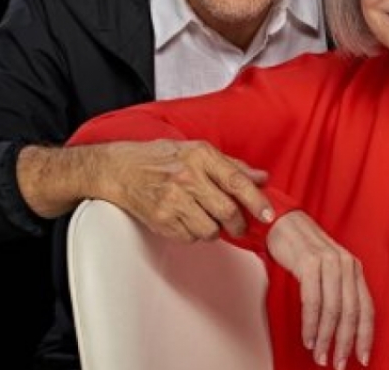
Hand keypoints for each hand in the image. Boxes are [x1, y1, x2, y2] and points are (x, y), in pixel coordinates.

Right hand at [94, 139, 272, 241]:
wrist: (120, 170)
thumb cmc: (160, 158)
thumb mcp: (197, 151)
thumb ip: (231, 166)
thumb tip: (261, 178)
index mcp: (200, 156)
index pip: (236, 181)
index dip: (256, 201)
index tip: (268, 215)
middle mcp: (187, 177)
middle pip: (227, 211)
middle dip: (238, 223)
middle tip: (238, 225)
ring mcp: (173, 200)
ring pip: (210, 230)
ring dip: (214, 229)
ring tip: (204, 217)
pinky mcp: (162, 220)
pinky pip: (190, 237)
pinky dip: (193, 233)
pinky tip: (185, 218)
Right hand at [266, 211, 373, 367]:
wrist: (284, 222)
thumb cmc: (304, 250)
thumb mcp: (328, 269)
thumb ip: (338, 292)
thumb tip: (343, 328)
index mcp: (354, 269)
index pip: (367, 308)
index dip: (366, 336)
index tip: (362, 358)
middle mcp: (346, 265)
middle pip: (351, 313)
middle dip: (345, 343)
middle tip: (338, 363)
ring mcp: (329, 262)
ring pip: (333, 310)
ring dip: (325, 338)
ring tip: (320, 355)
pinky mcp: (309, 262)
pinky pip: (313, 301)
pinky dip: (310, 324)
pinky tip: (308, 337)